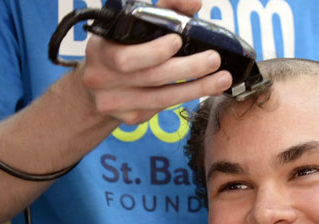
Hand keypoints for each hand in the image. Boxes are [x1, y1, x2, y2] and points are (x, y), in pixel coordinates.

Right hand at [81, 0, 231, 124]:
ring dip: (196, 88)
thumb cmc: (119, 48)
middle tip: (214, 59)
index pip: (125, 56)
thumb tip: (193, 4)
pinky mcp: (130, 117)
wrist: (97, 85)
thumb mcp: (131, 27)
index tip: (178, 40)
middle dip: (187, 68)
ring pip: (162, 98)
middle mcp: (102, 78)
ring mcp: (114, 102)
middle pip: (151, 77)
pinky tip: (204, 88)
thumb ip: (163, 10)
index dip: (154, 51)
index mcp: (100, 50)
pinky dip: (185, 97)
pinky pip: (162, 107)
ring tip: (221, 79)